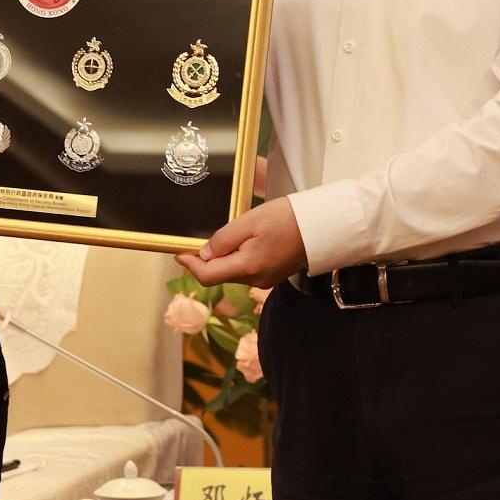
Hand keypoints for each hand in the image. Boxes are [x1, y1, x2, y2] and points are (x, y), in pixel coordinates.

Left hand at [178, 195, 307, 289]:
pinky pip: (247, 269)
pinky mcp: (271, 276)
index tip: (179, 254)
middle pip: (219, 274)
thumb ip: (223, 239)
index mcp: (248, 267)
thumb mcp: (249, 222)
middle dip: (208, 258)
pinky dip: (240, 257)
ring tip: (237, 233)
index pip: (208, 275)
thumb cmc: (287, 219)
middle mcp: (255, 280)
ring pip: (233, 271)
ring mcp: (265, 280)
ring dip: (225, 256)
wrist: (320, 226)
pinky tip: (249, 239)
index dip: (190, 265)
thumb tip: (203, 254)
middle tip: (205, 237)